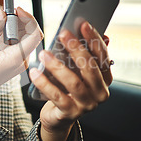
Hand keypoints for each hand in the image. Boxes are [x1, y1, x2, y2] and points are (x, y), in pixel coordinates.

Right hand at [0, 7, 42, 109]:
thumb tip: (2, 12)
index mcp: (16, 58)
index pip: (35, 34)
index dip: (29, 19)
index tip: (17, 10)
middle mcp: (22, 60)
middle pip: (31, 33)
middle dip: (20, 20)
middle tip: (6, 13)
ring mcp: (20, 60)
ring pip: (25, 36)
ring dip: (14, 25)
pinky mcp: (15, 59)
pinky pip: (18, 41)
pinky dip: (10, 33)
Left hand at [29, 21, 112, 140]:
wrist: (58, 116)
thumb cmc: (67, 88)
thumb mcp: (76, 70)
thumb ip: (81, 53)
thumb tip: (82, 29)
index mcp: (105, 79)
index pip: (103, 57)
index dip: (94, 40)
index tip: (83, 24)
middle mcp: (100, 93)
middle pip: (90, 69)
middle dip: (77, 49)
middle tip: (63, 34)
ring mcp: (86, 105)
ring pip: (73, 83)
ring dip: (57, 66)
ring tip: (44, 54)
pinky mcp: (70, 113)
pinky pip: (57, 96)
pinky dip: (45, 83)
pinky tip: (35, 72)